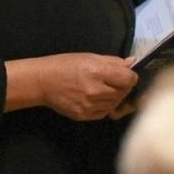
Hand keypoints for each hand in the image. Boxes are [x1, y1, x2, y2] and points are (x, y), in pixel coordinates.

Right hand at [8, 53, 136, 120]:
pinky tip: (93, 98)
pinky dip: (103, 106)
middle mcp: (96, 91)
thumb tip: (131, 63)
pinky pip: (104, 112)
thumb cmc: (64, 65)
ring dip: (113, 96)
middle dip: (121, 86)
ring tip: (100, 89)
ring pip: (115, 103)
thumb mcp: (88, 57)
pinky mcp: (85, 116)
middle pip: (124, 92)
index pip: (129, 79)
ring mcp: (90, 105)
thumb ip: (112, 61)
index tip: (123, 75)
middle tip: (109, 81)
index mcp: (98, 72)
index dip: (129, 76)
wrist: (42, 82)